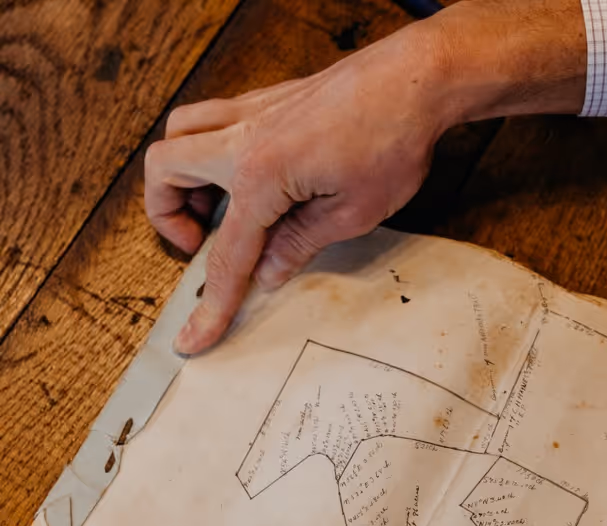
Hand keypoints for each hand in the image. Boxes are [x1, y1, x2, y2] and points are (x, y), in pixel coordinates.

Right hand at [145, 0, 586, 355]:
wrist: (415, 80)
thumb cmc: (392, 142)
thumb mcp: (354, 212)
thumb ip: (301, 243)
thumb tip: (268, 272)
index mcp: (259, 175)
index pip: (226, 253)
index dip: (212, 303)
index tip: (193, 337)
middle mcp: (242, 138)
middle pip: (164, 172)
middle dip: (168, 215)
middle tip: (203, 243)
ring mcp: (251, 112)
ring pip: (178, 134)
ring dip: (182, 176)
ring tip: (222, 209)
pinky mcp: (267, 99)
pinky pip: (212, 120)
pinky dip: (211, 150)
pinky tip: (251, 177)